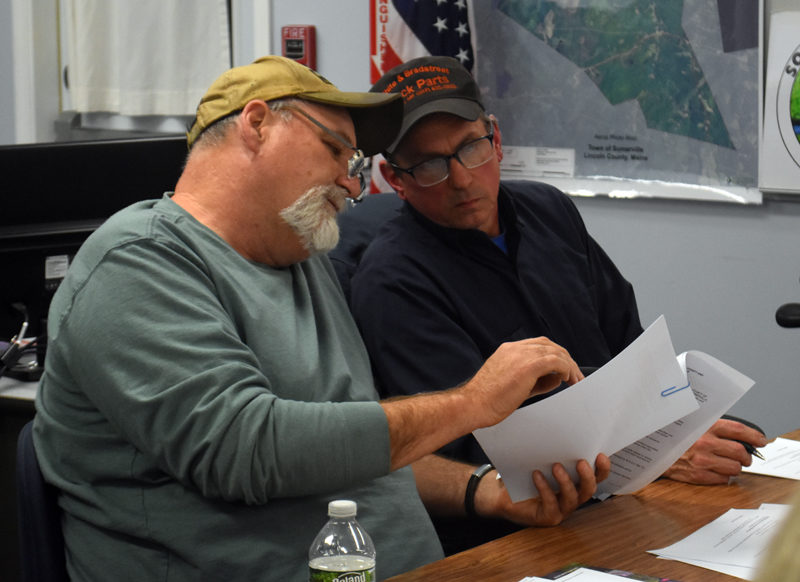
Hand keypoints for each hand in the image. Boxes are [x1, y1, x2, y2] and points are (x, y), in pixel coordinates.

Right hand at [466, 337, 582, 427]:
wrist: (473, 404)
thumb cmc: (488, 400)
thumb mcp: (515, 386)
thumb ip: (537, 380)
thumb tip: (557, 377)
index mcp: (508, 350)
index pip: (538, 345)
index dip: (554, 355)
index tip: (563, 369)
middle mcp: (515, 348)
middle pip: (549, 345)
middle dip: (565, 359)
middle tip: (575, 376)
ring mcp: (521, 354)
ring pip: (555, 351)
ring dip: (569, 365)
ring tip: (575, 380)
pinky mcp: (528, 365)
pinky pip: (555, 361)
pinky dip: (566, 368)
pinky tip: (568, 378)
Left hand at [476, 454, 610, 526]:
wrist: (503, 493)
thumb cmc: (524, 474)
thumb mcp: (540, 459)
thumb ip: (553, 450)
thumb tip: (560, 429)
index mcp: (575, 482)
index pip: (596, 477)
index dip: (602, 468)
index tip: (600, 454)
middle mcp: (572, 496)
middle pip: (589, 490)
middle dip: (588, 476)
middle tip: (581, 462)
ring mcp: (561, 509)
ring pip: (572, 499)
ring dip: (566, 482)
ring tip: (556, 466)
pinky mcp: (547, 517)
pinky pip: (551, 504)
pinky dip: (544, 488)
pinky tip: (536, 475)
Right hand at [662, 418, 767, 483]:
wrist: (650, 449)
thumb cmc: (673, 436)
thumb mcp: (692, 424)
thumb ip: (714, 427)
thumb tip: (740, 436)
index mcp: (705, 426)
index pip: (739, 430)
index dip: (754, 436)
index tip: (761, 440)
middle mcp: (705, 443)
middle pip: (740, 452)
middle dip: (747, 456)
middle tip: (745, 457)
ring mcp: (702, 460)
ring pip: (735, 468)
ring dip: (736, 467)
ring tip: (729, 464)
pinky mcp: (698, 475)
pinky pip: (723, 479)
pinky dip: (724, 476)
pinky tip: (717, 470)